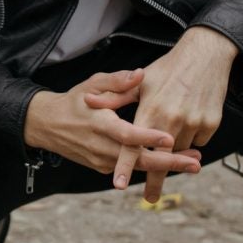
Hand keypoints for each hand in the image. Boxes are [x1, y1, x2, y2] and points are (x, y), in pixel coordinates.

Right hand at [24, 69, 202, 177]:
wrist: (47, 125)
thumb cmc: (74, 101)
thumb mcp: (92, 84)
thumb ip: (117, 81)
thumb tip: (140, 74)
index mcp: (99, 123)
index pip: (127, 134)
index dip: (149, 137)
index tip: (170, 138)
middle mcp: (100, 146)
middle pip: (138, 160)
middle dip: (168, 163)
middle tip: (195, 162)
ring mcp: (101, 160)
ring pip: (137, 168)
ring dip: (165, 167)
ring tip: (192, 163)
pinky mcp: (101, 167)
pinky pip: (130, 169)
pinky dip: (151, 167)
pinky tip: (171, 162)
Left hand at [85, 27, 237, 202]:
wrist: (206, 55)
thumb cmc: (169, 68)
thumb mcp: (141, 81)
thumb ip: (114, 95)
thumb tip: (89, 103)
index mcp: (151, 110)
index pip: (134, 144)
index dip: (126, 165)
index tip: (119, 184)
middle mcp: (172, 120)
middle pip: (161, 158)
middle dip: (156, 181)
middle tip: (150, 199)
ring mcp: (193, 123)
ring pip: (180, 149)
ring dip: (174, 152)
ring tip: (171, 137)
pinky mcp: (210, 124)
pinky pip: (197, 141)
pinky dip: (191, 138)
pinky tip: (187, 121)